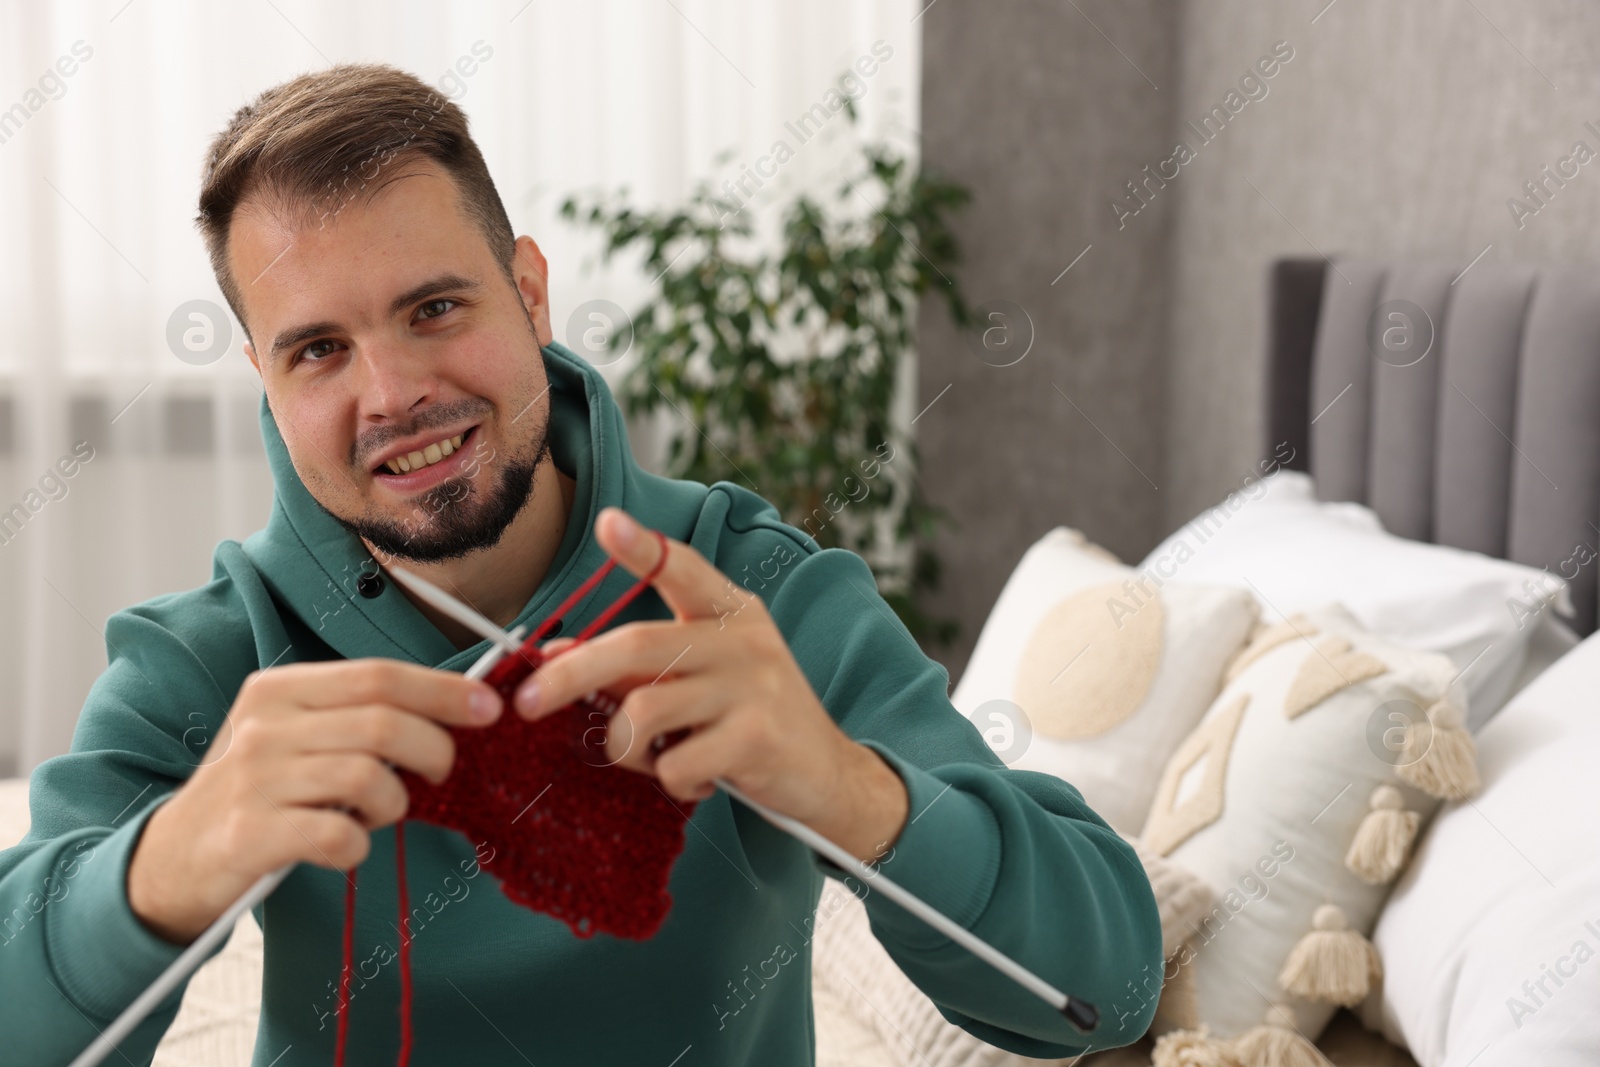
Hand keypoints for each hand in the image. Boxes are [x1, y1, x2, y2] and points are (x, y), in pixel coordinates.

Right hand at [127, 660, 503, 944]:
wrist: (172, 857)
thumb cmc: (258, 790)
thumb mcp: (295, 733)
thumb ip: (358, 714)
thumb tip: (454, 705)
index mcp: (281, 688)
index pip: (380, 675)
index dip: (444, 691)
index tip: (488, 708)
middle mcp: (265, 725)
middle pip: (383, 723)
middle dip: (434, 749)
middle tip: (440, 773)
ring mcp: (254, 778)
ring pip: (368, 777)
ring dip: (395, 804)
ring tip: (380, 813)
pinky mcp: (249, 833)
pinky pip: (337, 833)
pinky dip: (359, 846)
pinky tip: (347, 846)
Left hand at [515, 507, 908, 863]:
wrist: (829, 774)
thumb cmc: (749, 720)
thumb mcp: (702, 681)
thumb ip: (638, 667)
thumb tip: (551, 660)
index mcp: (730, 614)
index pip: (683, 569)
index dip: (642, 549)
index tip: (608, 523)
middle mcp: (744, 641)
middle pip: (636, 645)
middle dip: (571, 674)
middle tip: (527, 701)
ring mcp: (754, 687)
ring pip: (643, 711)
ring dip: (627, 748)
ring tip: (656, 757)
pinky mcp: (757, 739)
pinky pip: (674, 762)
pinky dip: (671, 780)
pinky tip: (698, 779)